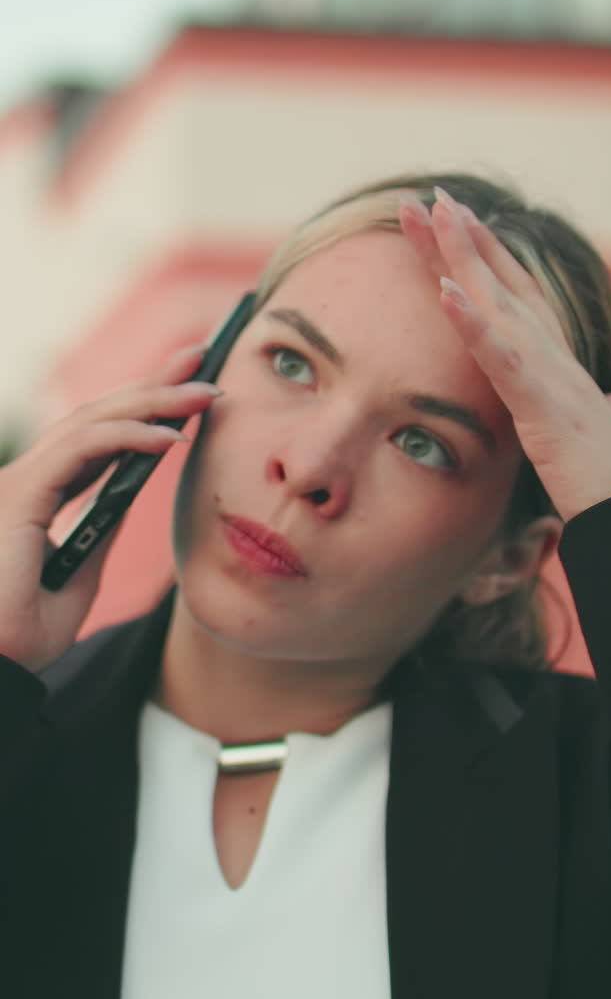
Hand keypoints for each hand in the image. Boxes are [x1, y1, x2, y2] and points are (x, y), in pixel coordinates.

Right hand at [0, 348, 220, 670]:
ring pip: (91, 421)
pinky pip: (82, 449)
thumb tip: (131, 493)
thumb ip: (98, 529)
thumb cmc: (20, 638)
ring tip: (204, 393)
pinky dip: (130, 436)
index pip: (93, 436)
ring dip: (153, 401)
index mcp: (33, 496)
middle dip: (152, 383)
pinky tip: (172, 436)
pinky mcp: (18, 496)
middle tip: (202, 360)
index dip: (139, 406)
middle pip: (95, 416)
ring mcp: (17, 484)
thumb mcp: (78, 576)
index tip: (186, 389)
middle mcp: (23, 481)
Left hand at [399, 188, 610, 522]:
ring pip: (500, 303)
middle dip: (462, 238)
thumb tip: (606, 398)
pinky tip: (445, 295)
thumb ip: (570, 410)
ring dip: (464, 258)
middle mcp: (553, 357)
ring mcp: (550, 377)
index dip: (484, 255)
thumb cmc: (602, 482)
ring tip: (434, 215)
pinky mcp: (545, 407)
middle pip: (500, 284)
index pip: (514, 295)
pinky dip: (474, 325)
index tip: (453, 218)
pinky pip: (504, 360)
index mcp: (554, 362)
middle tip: (426, 195)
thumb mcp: (572, 437)